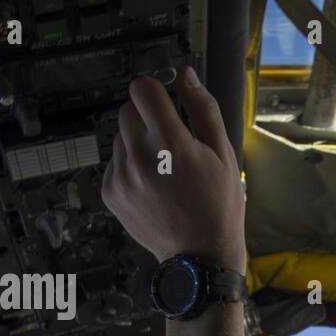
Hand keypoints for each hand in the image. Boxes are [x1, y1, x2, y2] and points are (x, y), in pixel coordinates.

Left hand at [102, 66, 245, 273]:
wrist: (200, 259)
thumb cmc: (219, 208)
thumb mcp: (224, 156)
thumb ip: (204, 110)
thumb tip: (186, 76)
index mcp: (171, 144)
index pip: (143, 89)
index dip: (156, 92)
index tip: (167, 104)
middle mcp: (140, 158)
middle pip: (127, 110)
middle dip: (147, 118)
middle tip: (171, 143)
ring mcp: (122, 177)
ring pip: (120, 137)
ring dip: (138, 143)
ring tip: (164, 170)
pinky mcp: (111, 193)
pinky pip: (114, 162)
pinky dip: (130, 166)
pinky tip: (153, 186)